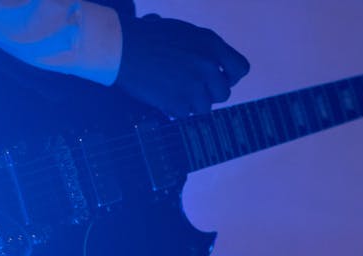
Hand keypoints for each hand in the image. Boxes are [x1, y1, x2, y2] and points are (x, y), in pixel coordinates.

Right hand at [113, 14, 249, 117]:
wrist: (122, 47)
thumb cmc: (149, 37)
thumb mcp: (185, 32)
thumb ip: (205, 50)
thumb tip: (217, 67)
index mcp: (211, 44)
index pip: (241, 69)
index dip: (230, 76)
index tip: (218, 79)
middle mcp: (207, 65)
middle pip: (223, 93)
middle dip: (208, 93)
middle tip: (190, 89)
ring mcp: (194, 86)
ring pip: (205, 107)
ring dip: (191, 104)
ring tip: (174, 91)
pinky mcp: (179, 103)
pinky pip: (185, 115)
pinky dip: (175, 110)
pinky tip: (163, 97)